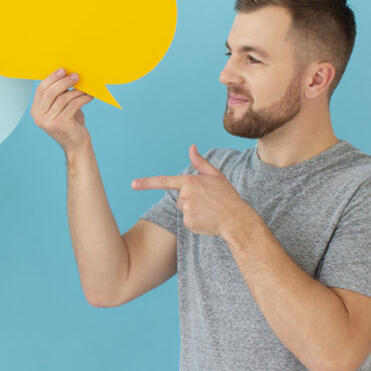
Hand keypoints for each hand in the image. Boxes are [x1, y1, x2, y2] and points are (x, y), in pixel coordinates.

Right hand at [31, 69, 93, 151]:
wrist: (76, 144)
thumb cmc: (70, 122)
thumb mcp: (61, 107)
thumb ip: (59, 94)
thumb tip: (66, 74)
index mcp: (36, 111)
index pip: (41, 90)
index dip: (51, 78)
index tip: (63, 70)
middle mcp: (39, 117)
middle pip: (50, 93)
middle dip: (64, 82)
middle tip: (76, 76)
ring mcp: (49, 122)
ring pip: (63, 98)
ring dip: (76, 91)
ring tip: (85, 88)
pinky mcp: (61, 124)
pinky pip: (72, 105)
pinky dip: (82, 99)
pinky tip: (89, 97)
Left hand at [131, 145, 253, 237]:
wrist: (237, 219)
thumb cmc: (227, 196)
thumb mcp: (215, 176)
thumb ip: (200, 162)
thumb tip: (191, 147)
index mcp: (190, 182)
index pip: (164, 181)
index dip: (146, 183)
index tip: (133, 184)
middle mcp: (186, 195)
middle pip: (179, 198)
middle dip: (190, 199)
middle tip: (208, 202)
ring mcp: (186, 210)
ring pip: (183, 209)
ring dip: (193, 210)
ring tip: (209, 210)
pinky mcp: (188, 223)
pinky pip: (186, 221)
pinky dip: (195, 221)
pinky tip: (207, 219)